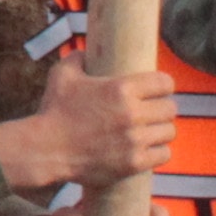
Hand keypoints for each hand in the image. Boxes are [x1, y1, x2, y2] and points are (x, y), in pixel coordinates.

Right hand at [0, 36, 173, 197]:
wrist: (45, 149)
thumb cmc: (54, 111)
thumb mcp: (62, 75)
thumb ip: (78, 58)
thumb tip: (85, 52)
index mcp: (121, 88)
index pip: (164, 82)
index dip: (163, 84)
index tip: (158, 89)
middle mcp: (133, 113)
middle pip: (170, 108)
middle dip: (162, 108)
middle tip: (153, 111)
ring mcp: (135, 140)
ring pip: (169, 132)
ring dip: (160, 130)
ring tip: (151, 131)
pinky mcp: (134, 163)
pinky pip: (163, 155)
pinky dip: (157, 152)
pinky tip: (148, 149)